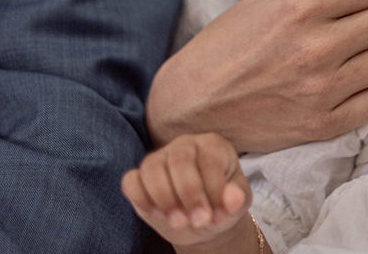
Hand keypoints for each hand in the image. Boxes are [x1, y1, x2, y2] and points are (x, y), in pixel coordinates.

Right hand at [120, 133, 248, 249]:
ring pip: (152, 168)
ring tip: (179, 222)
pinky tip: (157, 214)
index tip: (217, 216)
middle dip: (189, 195)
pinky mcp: (139, 176)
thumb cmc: (222, 203)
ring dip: (164, 199)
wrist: (202, 218)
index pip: (209, 160)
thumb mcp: (236, 202)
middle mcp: (185, 145)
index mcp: (213, 145)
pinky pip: (131, 181)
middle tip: (198, 221)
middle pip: (180, 161)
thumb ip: (236, 198)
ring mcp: (160, 157)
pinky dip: (141, 198)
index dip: (213, 190)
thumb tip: (233, 198)